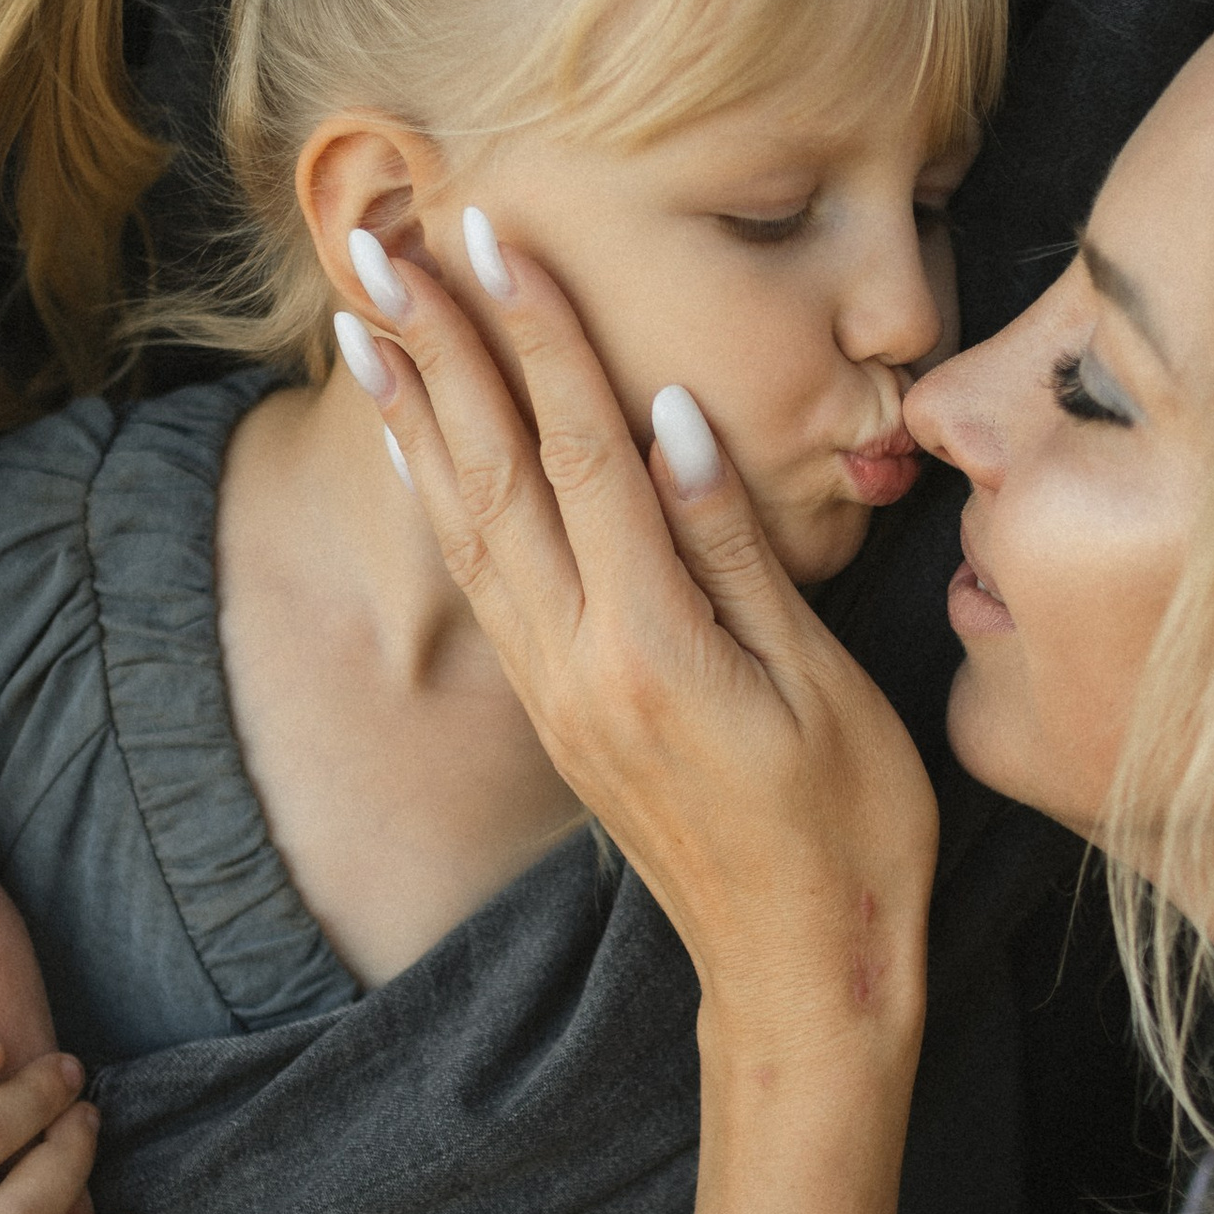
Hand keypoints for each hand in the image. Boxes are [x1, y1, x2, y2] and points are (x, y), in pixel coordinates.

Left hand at [361, 238, 938, 1059]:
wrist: (800, 977)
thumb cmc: (849, 833)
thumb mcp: (818, 684)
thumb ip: (734, 552)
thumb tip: (672, 421)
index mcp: (651, 646)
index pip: (583, 453)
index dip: (539, 336)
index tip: (499, 237)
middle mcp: (577, 665)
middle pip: (494, 474)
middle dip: (440, 346)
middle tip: (385, 240)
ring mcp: (556, 695)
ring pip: (466, 525)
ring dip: (413, 411)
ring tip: (364, 317)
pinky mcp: (557, 716)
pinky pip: (480, 581)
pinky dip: (439, 496)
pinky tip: (416, 446)